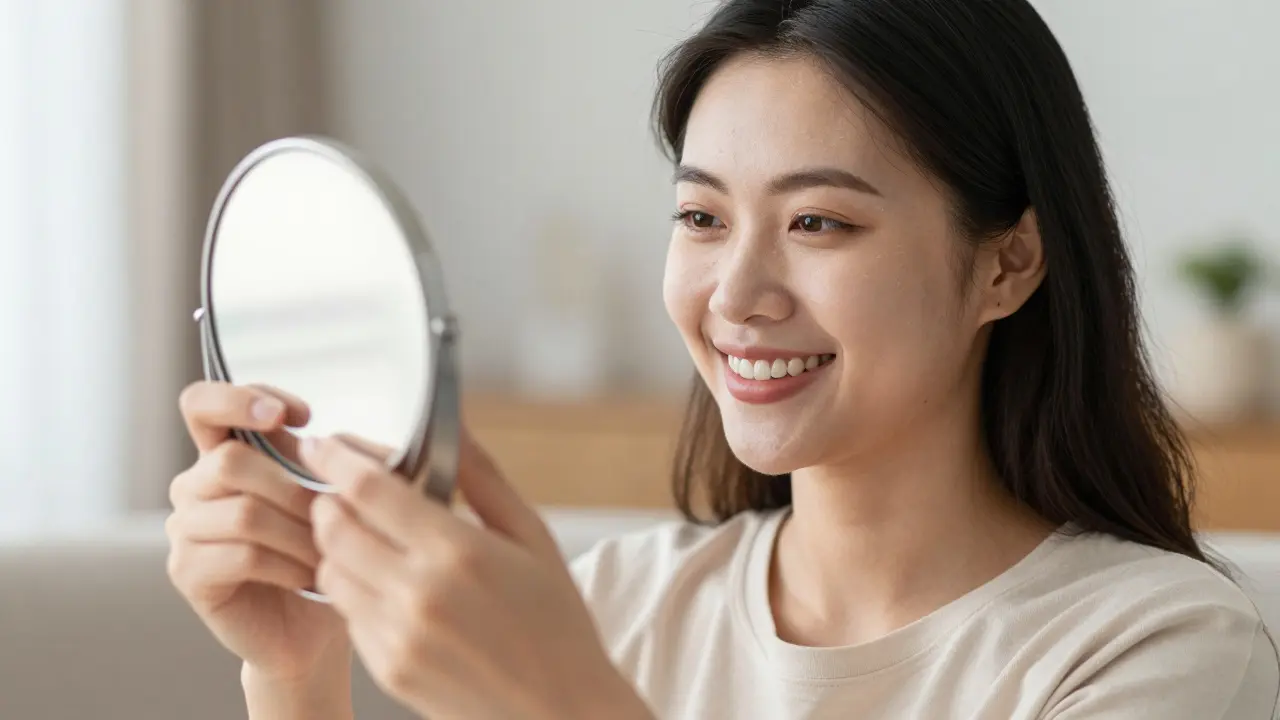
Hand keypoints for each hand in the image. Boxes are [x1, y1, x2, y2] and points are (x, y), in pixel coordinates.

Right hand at [166, 381, 350, 682]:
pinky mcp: (187, 571)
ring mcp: (185, 528)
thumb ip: (336, 459)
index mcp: (224, 452)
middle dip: (295, 487)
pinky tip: (309, 576)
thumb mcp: (339, 496)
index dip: (240, 399)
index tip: (302, 417)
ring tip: (328, 552)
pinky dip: (287, 564)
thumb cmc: (326, 552)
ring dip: (299, 532)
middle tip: (331, 516)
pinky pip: (242, 554)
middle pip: (231, 460)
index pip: (202, 404)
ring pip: (244, 511)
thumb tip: (338, 441)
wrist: (314, 625)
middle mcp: (194, 485)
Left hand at [300, 430, 651, 719]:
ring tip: (360, 537)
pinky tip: (383, 584)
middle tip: (337, 490)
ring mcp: (398, 636)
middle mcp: (419, 593)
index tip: (323, 444)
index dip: (336, 459)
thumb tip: (452, 424)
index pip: (369, 489)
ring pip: (329, 572)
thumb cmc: (556, 621)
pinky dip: (352, 590)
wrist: (560, 709)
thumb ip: (483, 477)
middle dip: (327, 499)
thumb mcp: (532, 536)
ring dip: (334, 546)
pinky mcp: (388, 670)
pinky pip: (347, 614)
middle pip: (334, 527)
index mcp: (459, 551)